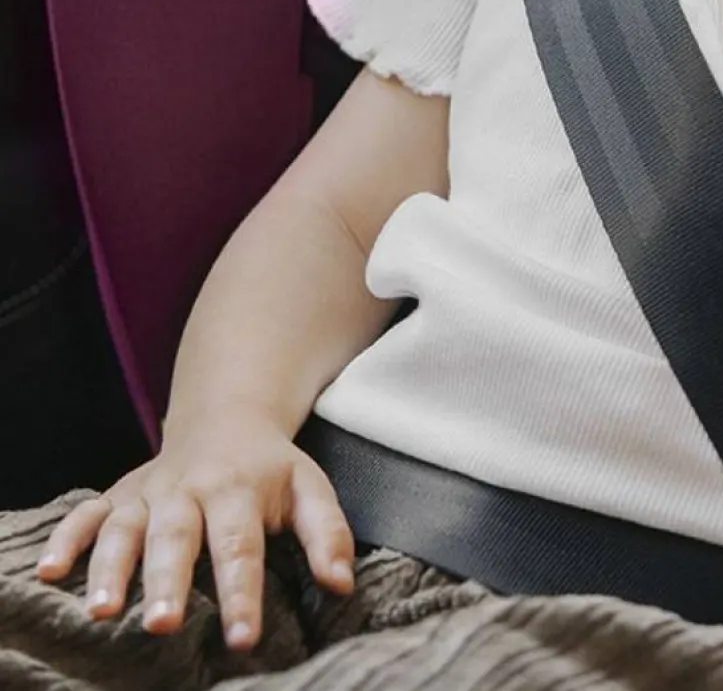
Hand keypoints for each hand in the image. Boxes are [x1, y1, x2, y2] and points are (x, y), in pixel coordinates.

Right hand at [34, 408, 354, 652]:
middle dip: (167, 581)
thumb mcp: (308, 488)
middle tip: (161, 626)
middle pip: (176, 537)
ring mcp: (148, 493)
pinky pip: (86, 513)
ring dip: (110, 567)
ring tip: (100, 611)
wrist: (226, 415)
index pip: (240, 545)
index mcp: (237, 489)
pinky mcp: (118, 495)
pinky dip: (66, 538)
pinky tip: (49, 570)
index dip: (242, 592)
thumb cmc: (270, 468)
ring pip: (124, 528)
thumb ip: (327, 534)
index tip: (243, 638)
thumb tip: (342, 584)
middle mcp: (188, 490)